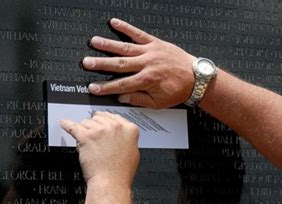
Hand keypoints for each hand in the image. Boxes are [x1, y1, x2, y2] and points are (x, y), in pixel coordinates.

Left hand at [60, 112, 139, 186]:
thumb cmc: (121, 172)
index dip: (106, 120)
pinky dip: (67, 125)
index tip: (102, 121)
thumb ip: (126, 138)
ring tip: (87, 142)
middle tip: (94, 136)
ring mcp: (100, 130)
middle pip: (99, 118)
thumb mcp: (133, 152)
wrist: (111, 182)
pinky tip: (64, 123)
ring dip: (84, 130)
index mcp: (129, 129)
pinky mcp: (85, 136)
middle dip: (95, 126)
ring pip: (86, 122)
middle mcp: (115, 126)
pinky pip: (72, 126)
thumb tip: (120, 135)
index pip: (114, 116)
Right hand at [81, 18, 195, 107]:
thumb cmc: (179, 90)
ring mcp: (150, 52)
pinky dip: (126, 27)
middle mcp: (146, 65)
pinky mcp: (155, 43)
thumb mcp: (158, 102)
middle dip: (101, 64)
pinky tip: (114, 22)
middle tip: (86, 62)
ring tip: (94, 41)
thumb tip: (121, 97)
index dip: (105, 87)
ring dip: (108, 45)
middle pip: (119, 64)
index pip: (121, 85)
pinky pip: (138, 34)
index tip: (93, 88)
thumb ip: (138, 99)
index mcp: (146, 81)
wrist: (195, 78)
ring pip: (125, 48)